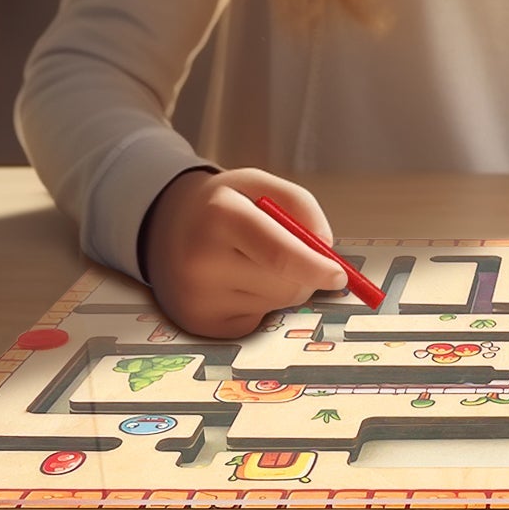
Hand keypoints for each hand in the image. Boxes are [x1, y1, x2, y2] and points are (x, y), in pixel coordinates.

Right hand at [140, 166, 348, 337]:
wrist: (168, 227)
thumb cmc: (224, 205)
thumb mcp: (260, 184)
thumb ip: (300, 205)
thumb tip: (325, 247)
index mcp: (221, 216)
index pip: (279, 254)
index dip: (315, 267)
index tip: (340, 276)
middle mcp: (202, 262)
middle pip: (285, 286)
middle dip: (305, 273)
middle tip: (290, 252)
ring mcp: (198, 299)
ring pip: (276, 305)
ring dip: (281, 286)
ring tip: (253, 261)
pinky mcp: (200, 325)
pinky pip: (258, 321)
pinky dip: (261, 303)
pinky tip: (237, 282)